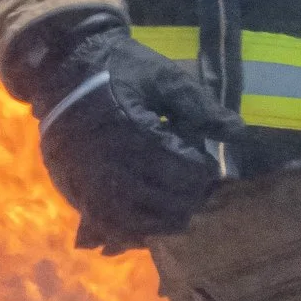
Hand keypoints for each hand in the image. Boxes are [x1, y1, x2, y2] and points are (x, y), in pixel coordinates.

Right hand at [15, 12, 239, 251]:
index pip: (184, 172)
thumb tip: (238, 133)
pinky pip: (106, 226)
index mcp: (136, 132)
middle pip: (164, 203)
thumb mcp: (163, 76)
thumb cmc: (118, 68)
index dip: (204, 172)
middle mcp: (111, 164)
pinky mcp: (75, 191)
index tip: (205, 161)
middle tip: (194, 184)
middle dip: (188, 197)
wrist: (62, 68)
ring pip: (136, 224)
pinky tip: (145, 225)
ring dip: (162, 220)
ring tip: (175, 206)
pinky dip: (129, 232)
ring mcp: (89, 182)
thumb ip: (200, 107)